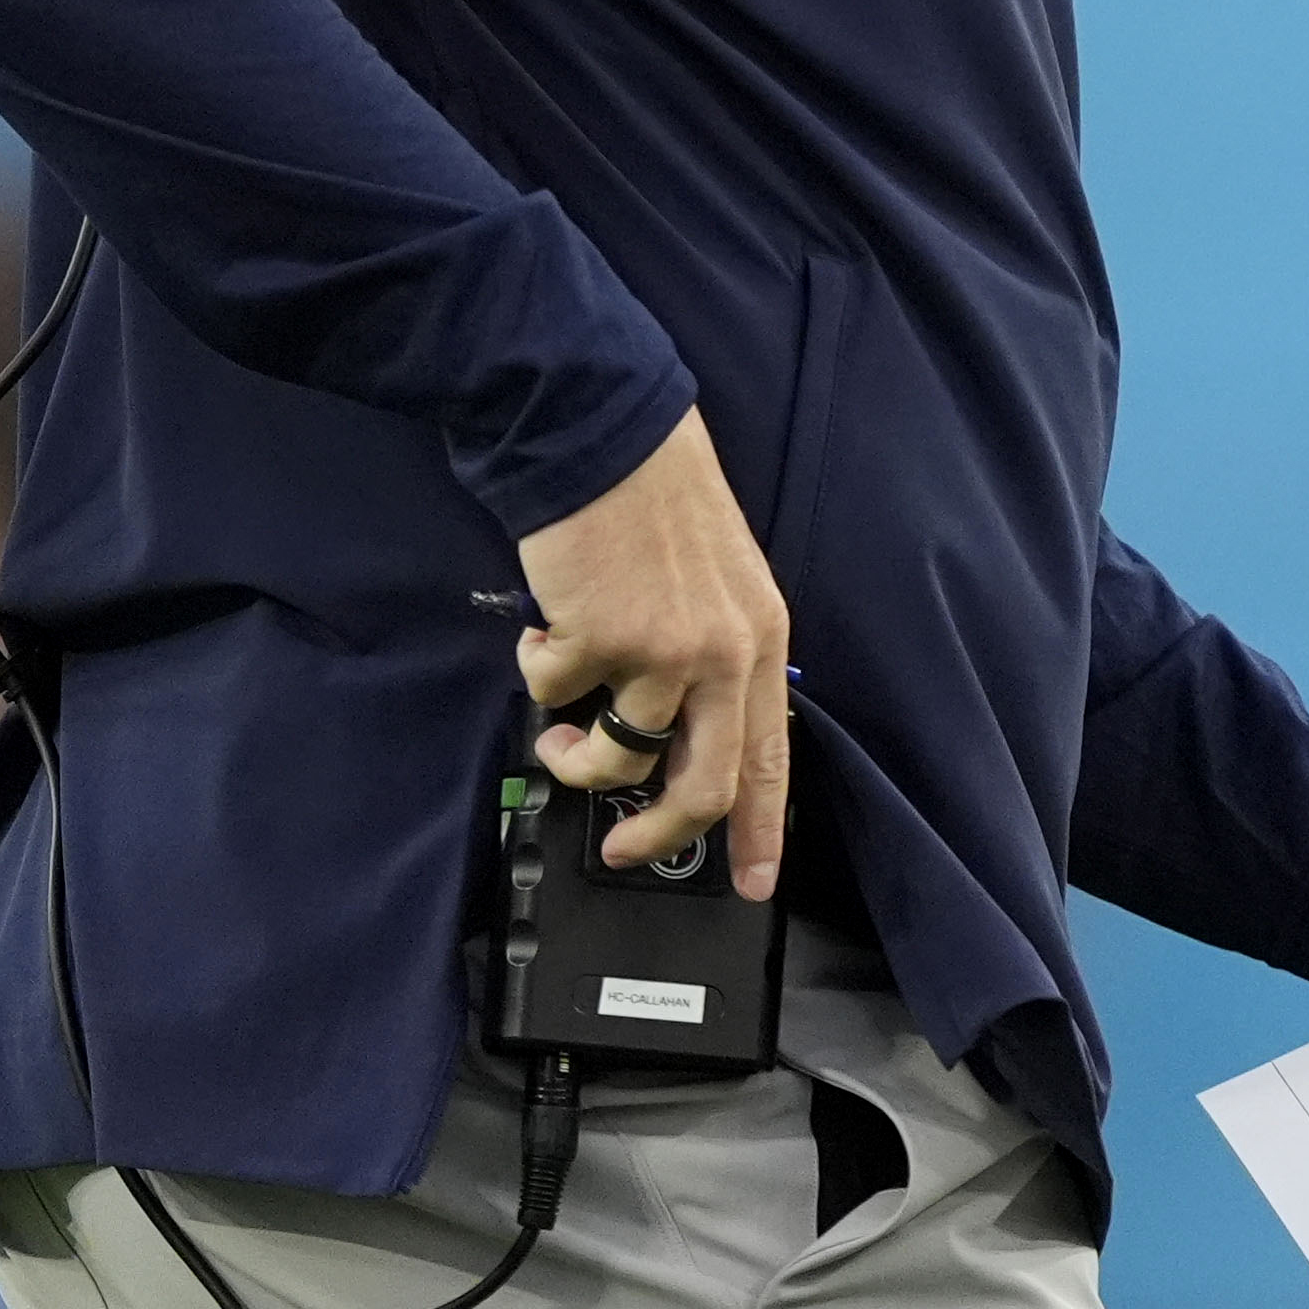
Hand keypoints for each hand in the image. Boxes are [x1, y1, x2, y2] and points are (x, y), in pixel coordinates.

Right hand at [515, 408, 789, 899]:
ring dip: (574, 754)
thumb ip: (709, 655)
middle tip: (623, 847)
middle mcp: (722, 652)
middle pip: (702, 786)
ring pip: (617, 757)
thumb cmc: (651, 495)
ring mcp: (661, 650)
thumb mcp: (717, 580)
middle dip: (655, 832)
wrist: (599, 429)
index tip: (754, 880)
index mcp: (759, 638)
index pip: (771, 757)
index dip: (762, 830)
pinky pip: (554, 693)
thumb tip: (675, 733)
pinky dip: (538, 670)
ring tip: (556, 726)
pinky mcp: (598, 639)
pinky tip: (543, 628)